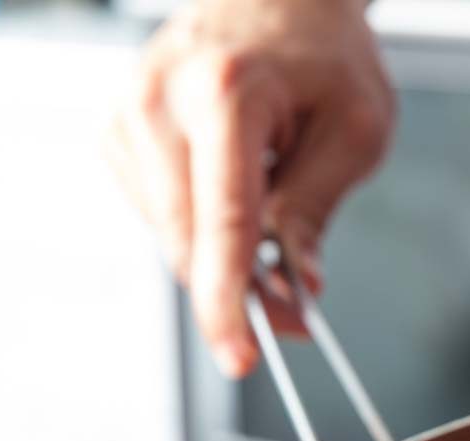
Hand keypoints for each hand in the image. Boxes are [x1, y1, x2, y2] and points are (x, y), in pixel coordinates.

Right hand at [108, 0, 393, 374]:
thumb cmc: (322, 54)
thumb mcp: (354, 131)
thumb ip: (316, 213)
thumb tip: (296, 292)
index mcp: (224, 93)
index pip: (222, 223)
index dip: (230, 302)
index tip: (242, 357)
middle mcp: (158, 101)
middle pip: (189, 243)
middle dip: (239, 289)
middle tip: (295, 304)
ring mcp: (127, 114)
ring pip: (171, 238)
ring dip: (222, 250)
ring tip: (268, 187)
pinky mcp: (115, 132)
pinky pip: (159, 216)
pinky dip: (199, 223)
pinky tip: (229, 179)